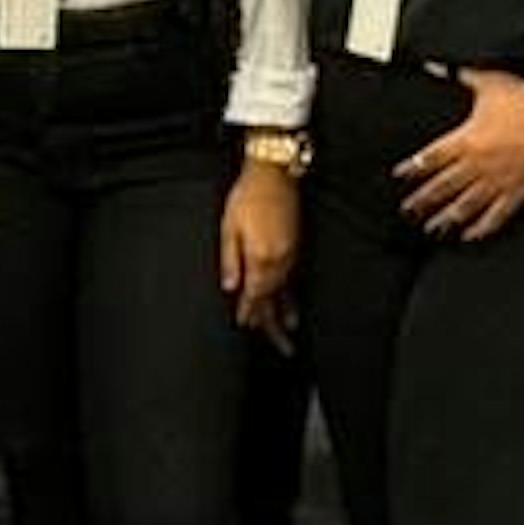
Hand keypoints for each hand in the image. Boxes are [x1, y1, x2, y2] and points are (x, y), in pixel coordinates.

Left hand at [219, 154, 302, 333]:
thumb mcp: (229, 227)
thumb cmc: (247, 197)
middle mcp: (279, 260)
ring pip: (285, 291)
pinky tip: (293, 307)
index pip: (255, 294)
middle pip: (274, 299)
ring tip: (288, 336)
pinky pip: (292, 279)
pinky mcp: (294, 247)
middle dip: (273, 325)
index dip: (249, 312)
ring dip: (283, 313)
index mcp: (260, 257)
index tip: (244, 325)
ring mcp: (289, 254)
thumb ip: (230, 259)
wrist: (274, 174)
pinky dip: (292, 296)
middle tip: (283, 350)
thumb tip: (230, 288)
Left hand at [394, 73, 523, 246]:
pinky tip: (470, 236)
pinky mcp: (517, 192)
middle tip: (408, 211)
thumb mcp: (489, 82)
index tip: (400, 177)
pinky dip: (481, 228)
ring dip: (445, 219)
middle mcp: (478, 164)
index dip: (413, 169)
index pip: (431, 158)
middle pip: (442, 187)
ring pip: (465, 207)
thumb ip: (460, 75)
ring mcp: (497, 181)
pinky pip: (495, 216)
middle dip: (422, 200)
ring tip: (433, 229)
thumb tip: (436, 65)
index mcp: (466, 139)